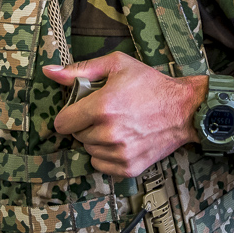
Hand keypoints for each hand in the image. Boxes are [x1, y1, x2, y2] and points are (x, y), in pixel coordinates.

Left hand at [44, 52, 207, 176]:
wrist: (184, 109)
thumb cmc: (150, 84)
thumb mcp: (116, 65)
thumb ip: (79, 70)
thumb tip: (49, 72)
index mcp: (102, 107)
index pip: (62, 123)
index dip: (69, 115)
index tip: (80, 110)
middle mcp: (109, 133)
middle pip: (76, 136)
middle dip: (86, 125)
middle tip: (106, 114)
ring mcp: (120, 153)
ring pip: (89, 151)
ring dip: (96, 140)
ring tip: (116, 126)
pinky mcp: (129, 167)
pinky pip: (101, 165)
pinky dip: (106, 155)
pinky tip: (121, 140)